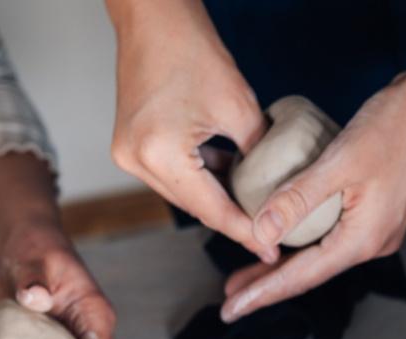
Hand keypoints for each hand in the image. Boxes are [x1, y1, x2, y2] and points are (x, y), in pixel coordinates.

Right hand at [108, 0, 272, 260]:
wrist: (153, 18)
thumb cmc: (193, 50)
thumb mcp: (240, 108)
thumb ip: (259, 155)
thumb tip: (278, 189)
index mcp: (160, 154)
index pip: (212, 208)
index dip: (246, 231)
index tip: (271, 248)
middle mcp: (136, 161)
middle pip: (194, 206)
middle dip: (233, 220)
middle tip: (267, 236)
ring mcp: (127, 155)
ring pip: (182, 193)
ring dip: (216, 200)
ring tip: (253, 211)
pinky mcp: (129, 146)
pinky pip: (171, 175)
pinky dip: (199, 179)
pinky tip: (228, 180)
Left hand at [220, 73, 405, 321]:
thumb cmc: (395, 125)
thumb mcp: (340, 161)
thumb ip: (297, 199)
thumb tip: (258, 233)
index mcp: (363, 239)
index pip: (302, 277)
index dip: (262, 293)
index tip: (231, 310)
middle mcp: (371, 243)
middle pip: (309, 273)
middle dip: (268, 285)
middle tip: (229, 298)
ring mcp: (376, 229)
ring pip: (319, 255)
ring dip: (283, 263)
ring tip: (248, 275)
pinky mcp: (376, 212)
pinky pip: (330, 236)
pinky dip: (302, 240)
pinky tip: (284, 236)